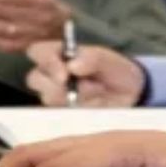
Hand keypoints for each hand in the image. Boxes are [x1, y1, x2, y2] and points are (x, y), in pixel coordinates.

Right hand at [26, 41, 145, 106]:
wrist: (130, 93)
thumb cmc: (115, 69)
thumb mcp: (107, 59)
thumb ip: (91, 59)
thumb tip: (72, 66)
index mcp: (58, 54)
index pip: (37, 52)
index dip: (46, 62)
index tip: (64, 74)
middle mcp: (52, 74)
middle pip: (34, 79)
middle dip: (55, 84)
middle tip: (79, 86)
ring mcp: (56, 95)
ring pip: (47, 98)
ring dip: (71, 96)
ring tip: (95, 92)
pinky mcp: (64, 112)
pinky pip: (59, 114)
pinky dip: (76, 110)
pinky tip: (92, 106)